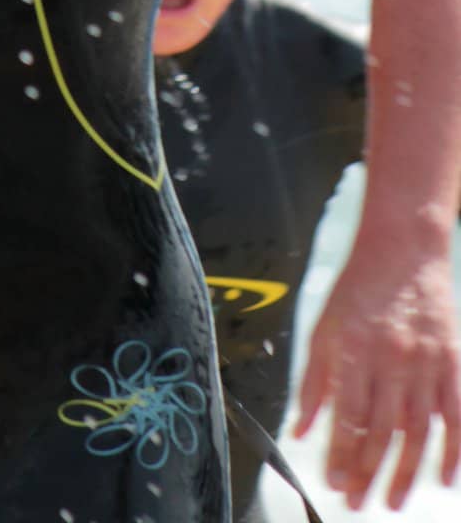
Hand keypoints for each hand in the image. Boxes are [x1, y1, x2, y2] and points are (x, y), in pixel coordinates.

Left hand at [295, 242, 460, 509]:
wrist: (403, 249)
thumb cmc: (358, 289)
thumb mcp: (323, 327)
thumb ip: (313, 382)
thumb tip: (301, 429)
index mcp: (353, 350)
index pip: (347, 416)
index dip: (340, 455)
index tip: (333, 484)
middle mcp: (390, 360)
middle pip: (380, 431)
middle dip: (367, 473)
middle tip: (358, 503)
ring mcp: (425, 363)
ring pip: (416, 432)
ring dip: (405, 473)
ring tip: (391, 501)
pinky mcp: (451, 362)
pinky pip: (455, 415)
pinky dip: (453, 450)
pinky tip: (444, 478)